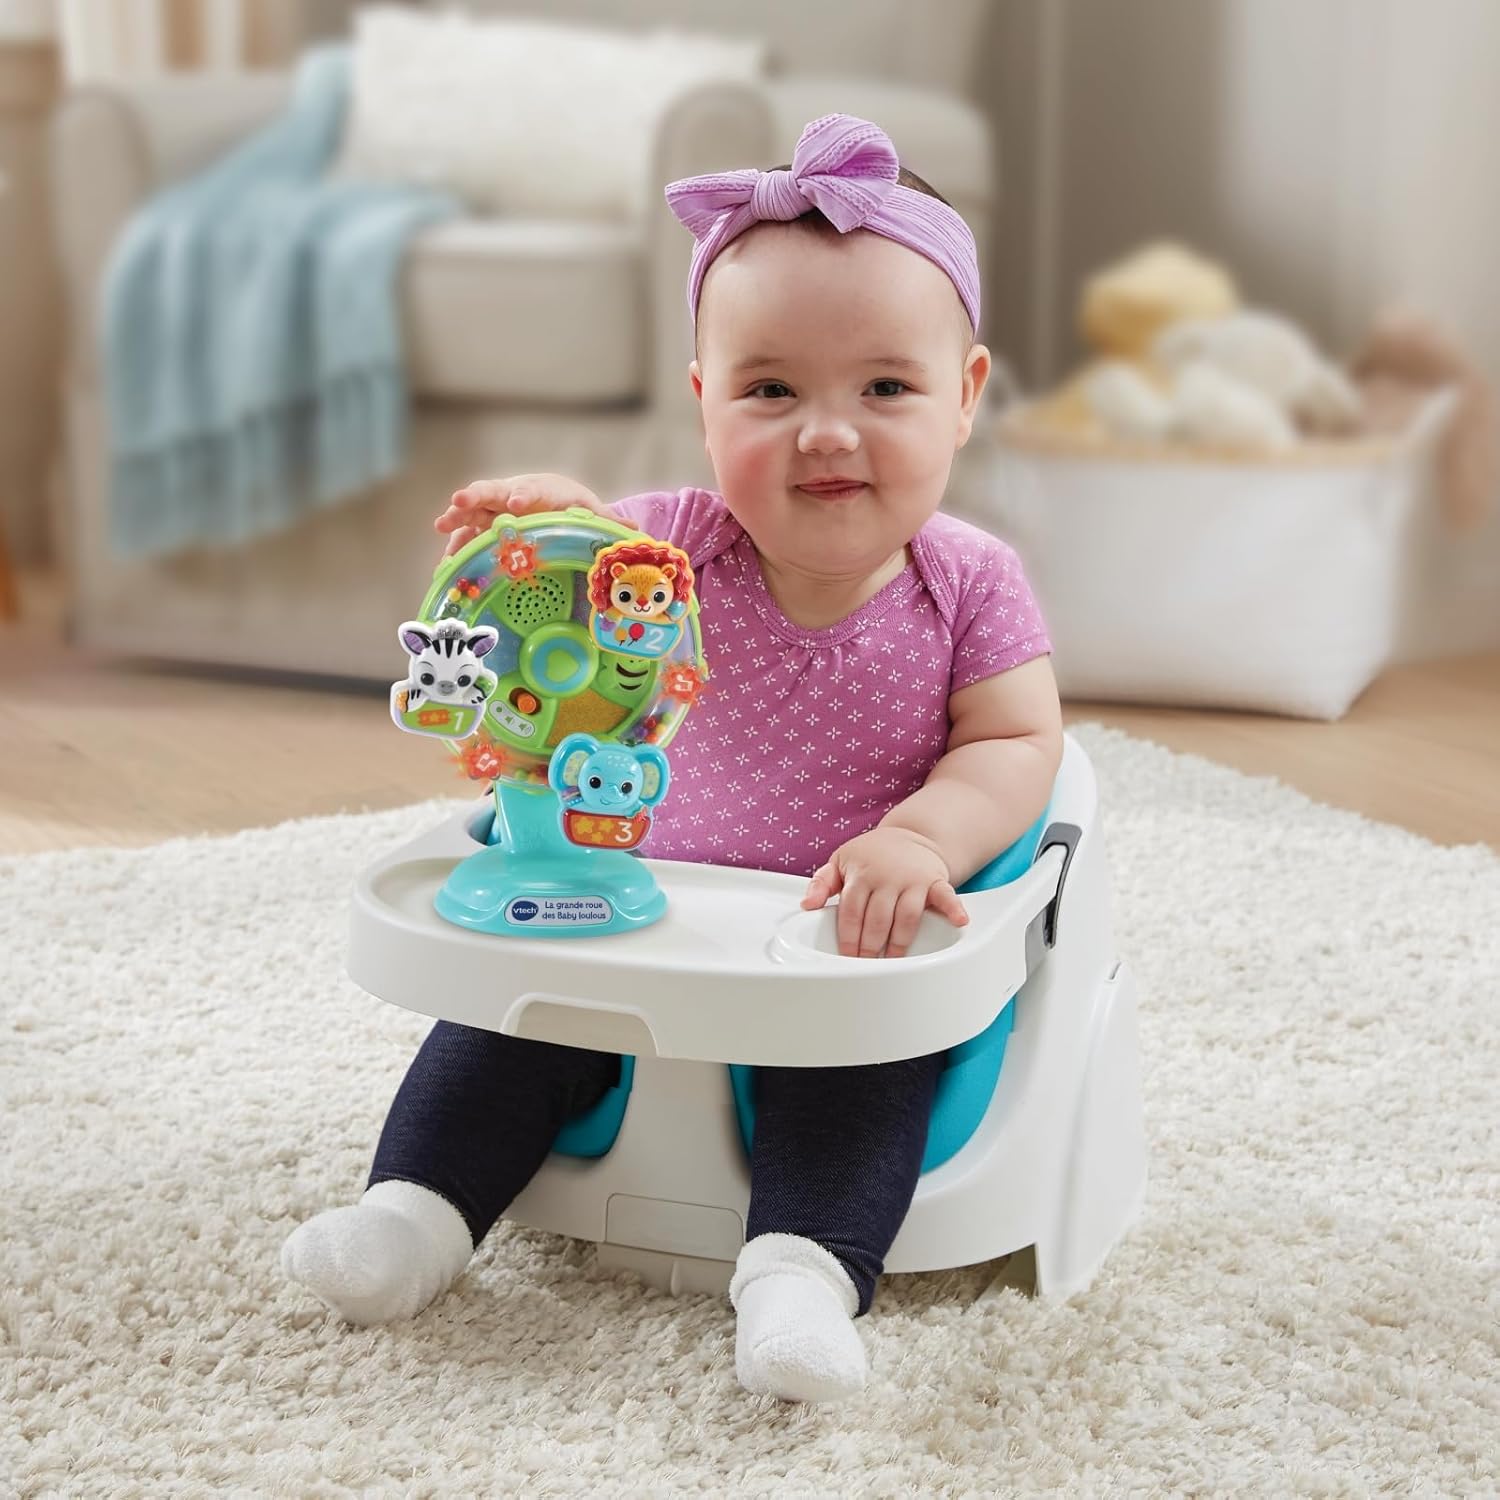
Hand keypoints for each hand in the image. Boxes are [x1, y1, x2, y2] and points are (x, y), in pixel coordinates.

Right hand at [434, 473, 609, 557]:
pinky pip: (467, 537)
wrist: (552, 500)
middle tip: (460, 500)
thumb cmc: (570, 505)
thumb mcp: (590, 510)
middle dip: (475, 496)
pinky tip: (446, 566)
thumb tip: (635, 530)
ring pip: (472, 512)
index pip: (530, 489)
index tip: (517, 504)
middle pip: (490, 492)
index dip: (523, 495)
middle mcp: (510, 495)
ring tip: (441, 526)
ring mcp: (493, 510)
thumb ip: (607, 520)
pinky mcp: (483, 528)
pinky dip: (456, 549)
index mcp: (539, 489)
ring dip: (456, 518)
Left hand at [801, 828, 968, 958]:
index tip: (848, 957)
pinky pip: (947, 895)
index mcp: (861, 873)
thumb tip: (808, 905)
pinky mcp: (935, 881)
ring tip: (892, 960)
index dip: (849, 937)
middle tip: (867, 965)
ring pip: (906, 916)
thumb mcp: (840, 861)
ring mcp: (913, 878)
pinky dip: (954, 908)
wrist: (910, 835)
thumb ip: (822, 883)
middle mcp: (887, 876)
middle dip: (870, 946)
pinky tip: (959, 922)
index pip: (852, 912)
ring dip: (899, 942)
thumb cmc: (872, 854)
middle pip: (877, 919)